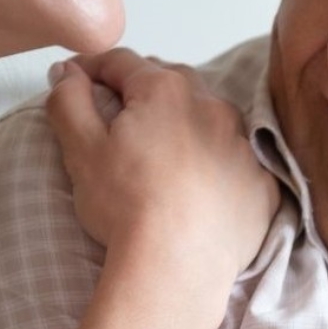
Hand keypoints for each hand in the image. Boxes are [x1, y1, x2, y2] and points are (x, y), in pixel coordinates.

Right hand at [44, 49, 278, 277]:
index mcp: (165, 91)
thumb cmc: (126, 206)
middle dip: (142, 91)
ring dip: (186, 124)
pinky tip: (198, 187)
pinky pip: (236, 161)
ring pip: (209, 119)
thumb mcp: (81, 149)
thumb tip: (66, 72)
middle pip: (170, 83)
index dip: (93, 69)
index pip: (122, 63)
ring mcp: (242, 145)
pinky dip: (217, 164)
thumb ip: (69, 101)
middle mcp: (212, 106)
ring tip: (162, 152)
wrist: (177, 265)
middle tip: (119, 116)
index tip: (75, 80)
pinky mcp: (261, 183)